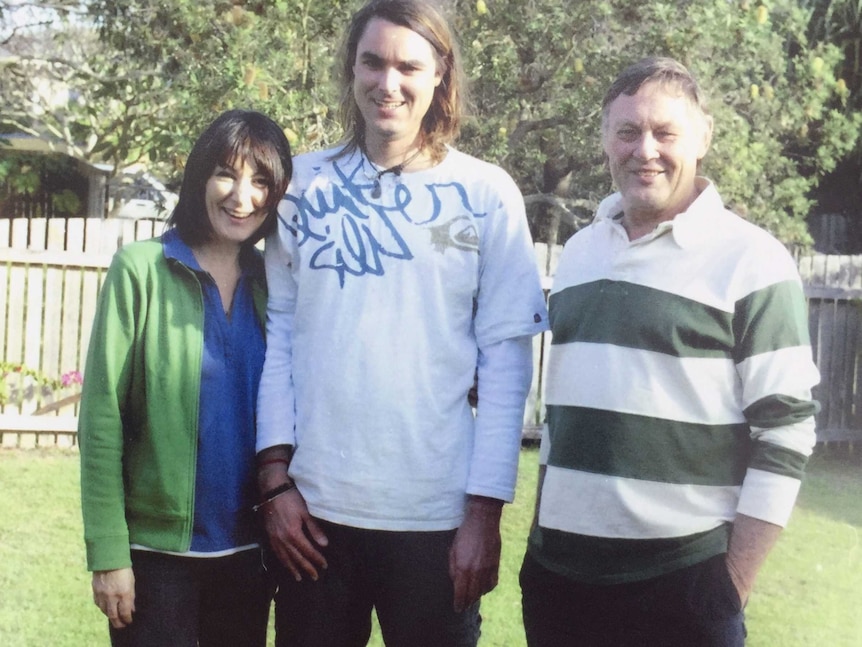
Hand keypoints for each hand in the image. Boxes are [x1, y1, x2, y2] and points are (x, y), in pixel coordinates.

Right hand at [92, 567, 134, 628]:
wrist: (108, 559)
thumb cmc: (123, 569)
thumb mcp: (132, 582)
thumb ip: (131, 597)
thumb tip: (131, 609)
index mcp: (124, 593)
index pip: (125, 612)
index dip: (127, 619)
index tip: (129, 621)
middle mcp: (112, 596)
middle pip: (113, 616)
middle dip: (118, 623)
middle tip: (121, 625)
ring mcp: (102, 595)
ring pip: (105, 611)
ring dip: (110, 616)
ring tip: (114, 618)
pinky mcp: (95, 591)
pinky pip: (98, 604)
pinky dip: (103, 608)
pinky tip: (106, 608)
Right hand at [262, 487, 328, 581]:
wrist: (272, 490)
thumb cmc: (291, 498)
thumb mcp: (305, 512)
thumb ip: (314, 529)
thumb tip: (324, 544)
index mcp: (293, 533)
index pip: (308, 551)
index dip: (317, 559)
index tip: (324, 565)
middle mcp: (283, 539)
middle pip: (296, 557)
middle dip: (307, 568)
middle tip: (315, 577)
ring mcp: (274, 538)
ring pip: (284, 558)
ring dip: (293, 569)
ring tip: (299, 578)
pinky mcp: (269, 535)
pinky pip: (276, 553)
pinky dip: (282, 561)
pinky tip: (286, 564)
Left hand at [448, 496, 502, 612]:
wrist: (483, 521)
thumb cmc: (464, 534)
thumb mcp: (452, 550)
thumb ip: (453, 568)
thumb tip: (455, 582)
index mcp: (463, 568)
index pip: (461, 593)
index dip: (459, 603)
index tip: (457, 608)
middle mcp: (476, 572)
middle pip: (472, 595)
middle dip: (467, 602)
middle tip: (463, 605)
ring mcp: (488, 569)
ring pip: (483, 591)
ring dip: (476, 596)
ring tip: (472, 597)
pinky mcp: (496, 565)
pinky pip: (493, 583)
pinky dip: (487, 588)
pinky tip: (483, 588)